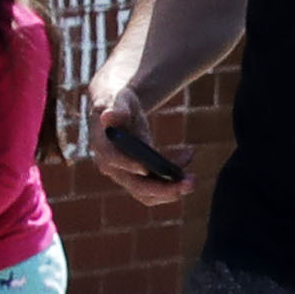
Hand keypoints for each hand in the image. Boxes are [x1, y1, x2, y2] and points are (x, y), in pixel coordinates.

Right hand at [86, 83, 189, 209]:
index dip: (128, 164)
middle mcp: (111, 166)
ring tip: (192, 178)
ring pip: (147, 193)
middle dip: (162, 188)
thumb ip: (116, 107)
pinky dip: (173, 178)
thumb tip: (109, 116)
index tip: (147, 168)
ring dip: (172, 190)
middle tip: (189, 183)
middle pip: (135, 185)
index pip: (112, 159)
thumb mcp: (117, 99)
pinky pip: (156, 187)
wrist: (118, 110)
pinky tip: (187, 155)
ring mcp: (124, 174)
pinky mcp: (138, 177)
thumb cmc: (117, 101)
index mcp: (102, 146)